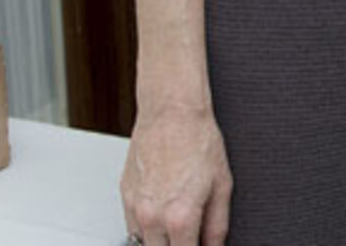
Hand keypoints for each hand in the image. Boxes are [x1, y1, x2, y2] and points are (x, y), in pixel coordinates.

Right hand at [120, 104, 232, 245]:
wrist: (172, 113)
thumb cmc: (198, 140)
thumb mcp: (222, 186)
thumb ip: (218, 226)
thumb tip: (215, 245)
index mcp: (180, 217)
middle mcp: (152, 216)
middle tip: (190, 236)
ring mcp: (134, 207)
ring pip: (143, 243)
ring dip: (160, 241)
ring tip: (176, 228)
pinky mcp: (124, 196)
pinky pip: (132, 226)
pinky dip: (146, 228)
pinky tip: (161, 216)